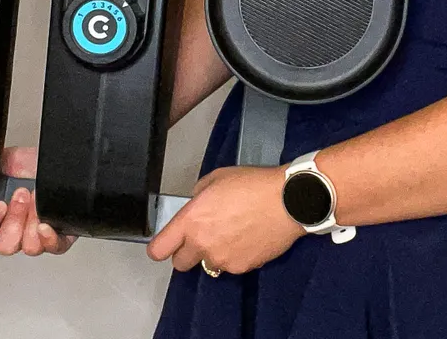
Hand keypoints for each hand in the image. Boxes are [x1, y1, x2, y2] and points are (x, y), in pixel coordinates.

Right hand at [0, 146, 76, 255]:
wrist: (63, 165)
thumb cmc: (36, 165)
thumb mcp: (11, 161)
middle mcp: (14, 231)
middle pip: (4, 246)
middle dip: (14, 220)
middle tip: (22, 195)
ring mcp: (36, 237)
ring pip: (29, 248)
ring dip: (32, 222)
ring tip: (37, 199)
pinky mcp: (59, 238)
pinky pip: (54, 248)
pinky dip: (49, 238)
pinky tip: (46, 225)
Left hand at [146, 166, 303, 274]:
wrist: (288, 201)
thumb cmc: (253, 185)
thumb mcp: (217, 178)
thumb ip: (198, 195)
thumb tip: (197, 205)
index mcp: (191, 221)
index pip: (159, 249)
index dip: (160, 248)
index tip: (167, 244)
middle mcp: (202, 244)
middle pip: (180, 264)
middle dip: (187, 252)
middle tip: (203, 237)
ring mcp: (222, 259)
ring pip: (209, 264)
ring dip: (214, 253)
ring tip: (234, 233)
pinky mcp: (241, 267)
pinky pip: (231, 265)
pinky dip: (236, 255)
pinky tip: (249, 238)